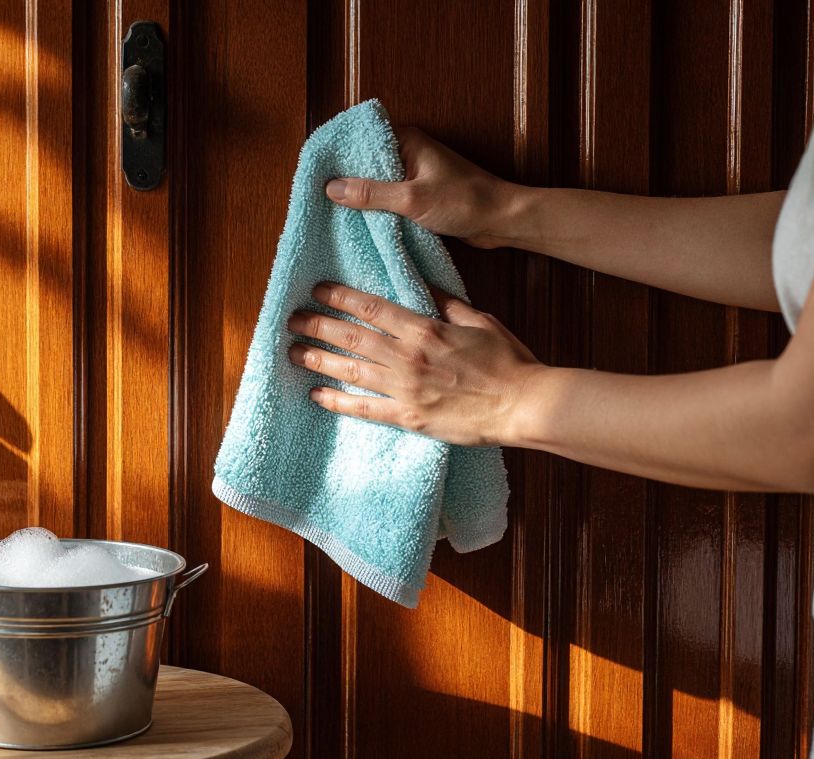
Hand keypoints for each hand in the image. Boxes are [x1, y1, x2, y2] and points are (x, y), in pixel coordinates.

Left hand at [287, 282, 540, 446]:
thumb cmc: (507, 361)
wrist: (522, 404)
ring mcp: (405, 388)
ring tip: (292, 352)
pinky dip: (338, 402)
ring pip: (351, 370)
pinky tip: (316, 395)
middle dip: (317, 326)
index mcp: (423, 329)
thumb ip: (447, 303)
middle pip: (351, 337)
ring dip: (318, 360)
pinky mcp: (408, 417)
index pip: (370, 308)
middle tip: (291, 320)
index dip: (339, 297)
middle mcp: (407, 357)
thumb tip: (424, 287)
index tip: (317, 291)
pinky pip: (364, 409)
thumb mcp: (479, 320)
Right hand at [325, 127, 515, 247]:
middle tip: (314, 198)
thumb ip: (371, 194)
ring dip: (359, 199)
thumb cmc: (464, 201)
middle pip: (365, 163)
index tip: (312, 172)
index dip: (337, 155)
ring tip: (328, 213)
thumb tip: (331, 188)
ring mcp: (412, 174)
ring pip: (375, 184)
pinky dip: (374, 210)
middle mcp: (407, 152)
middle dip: (343, 180)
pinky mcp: (417, 195)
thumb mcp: (411, 199)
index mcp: (406, 140)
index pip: (362, 140)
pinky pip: (387, 200)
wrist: (501, 220)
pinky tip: (356, 224)